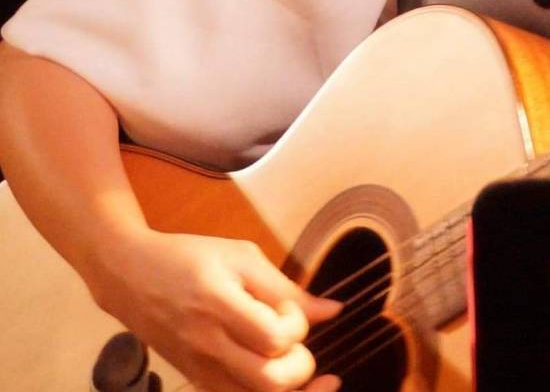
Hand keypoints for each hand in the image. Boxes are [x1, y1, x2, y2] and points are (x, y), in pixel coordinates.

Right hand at [87, 228, 341, 391]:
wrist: (130, 275)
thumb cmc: (190, 257)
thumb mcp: (242, 256)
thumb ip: (287, 289)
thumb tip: (333, 311)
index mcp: (219, 305)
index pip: (273, 337)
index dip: (296, 326)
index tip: (290, 310)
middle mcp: (206, 345)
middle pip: (268, 382)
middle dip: (300, 366)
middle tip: (298, 343)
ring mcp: (198, 368)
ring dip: (286, 387)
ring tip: (296, 364)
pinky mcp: (195, 379)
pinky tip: (279, 375)